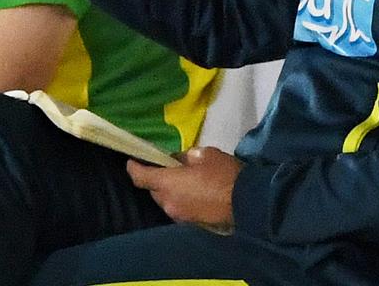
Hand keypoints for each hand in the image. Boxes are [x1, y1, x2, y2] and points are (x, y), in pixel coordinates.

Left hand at [126, 147, 241, 230]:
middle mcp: (168, 202)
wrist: (246, 202)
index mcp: (167, 183)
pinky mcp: (190, 223)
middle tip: (167, 167)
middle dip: (156, 179)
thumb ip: (185, 157)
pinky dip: (179, 200)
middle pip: (153, 190)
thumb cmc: (223, 174)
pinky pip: (177, 208)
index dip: (133, 168)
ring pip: (165, 200)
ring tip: (183, 181)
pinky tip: (192, 193)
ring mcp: (178, 215)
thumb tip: (178, 161)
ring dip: (168, 191)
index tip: (132, 161)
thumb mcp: (204, 155)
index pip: (140, 177)